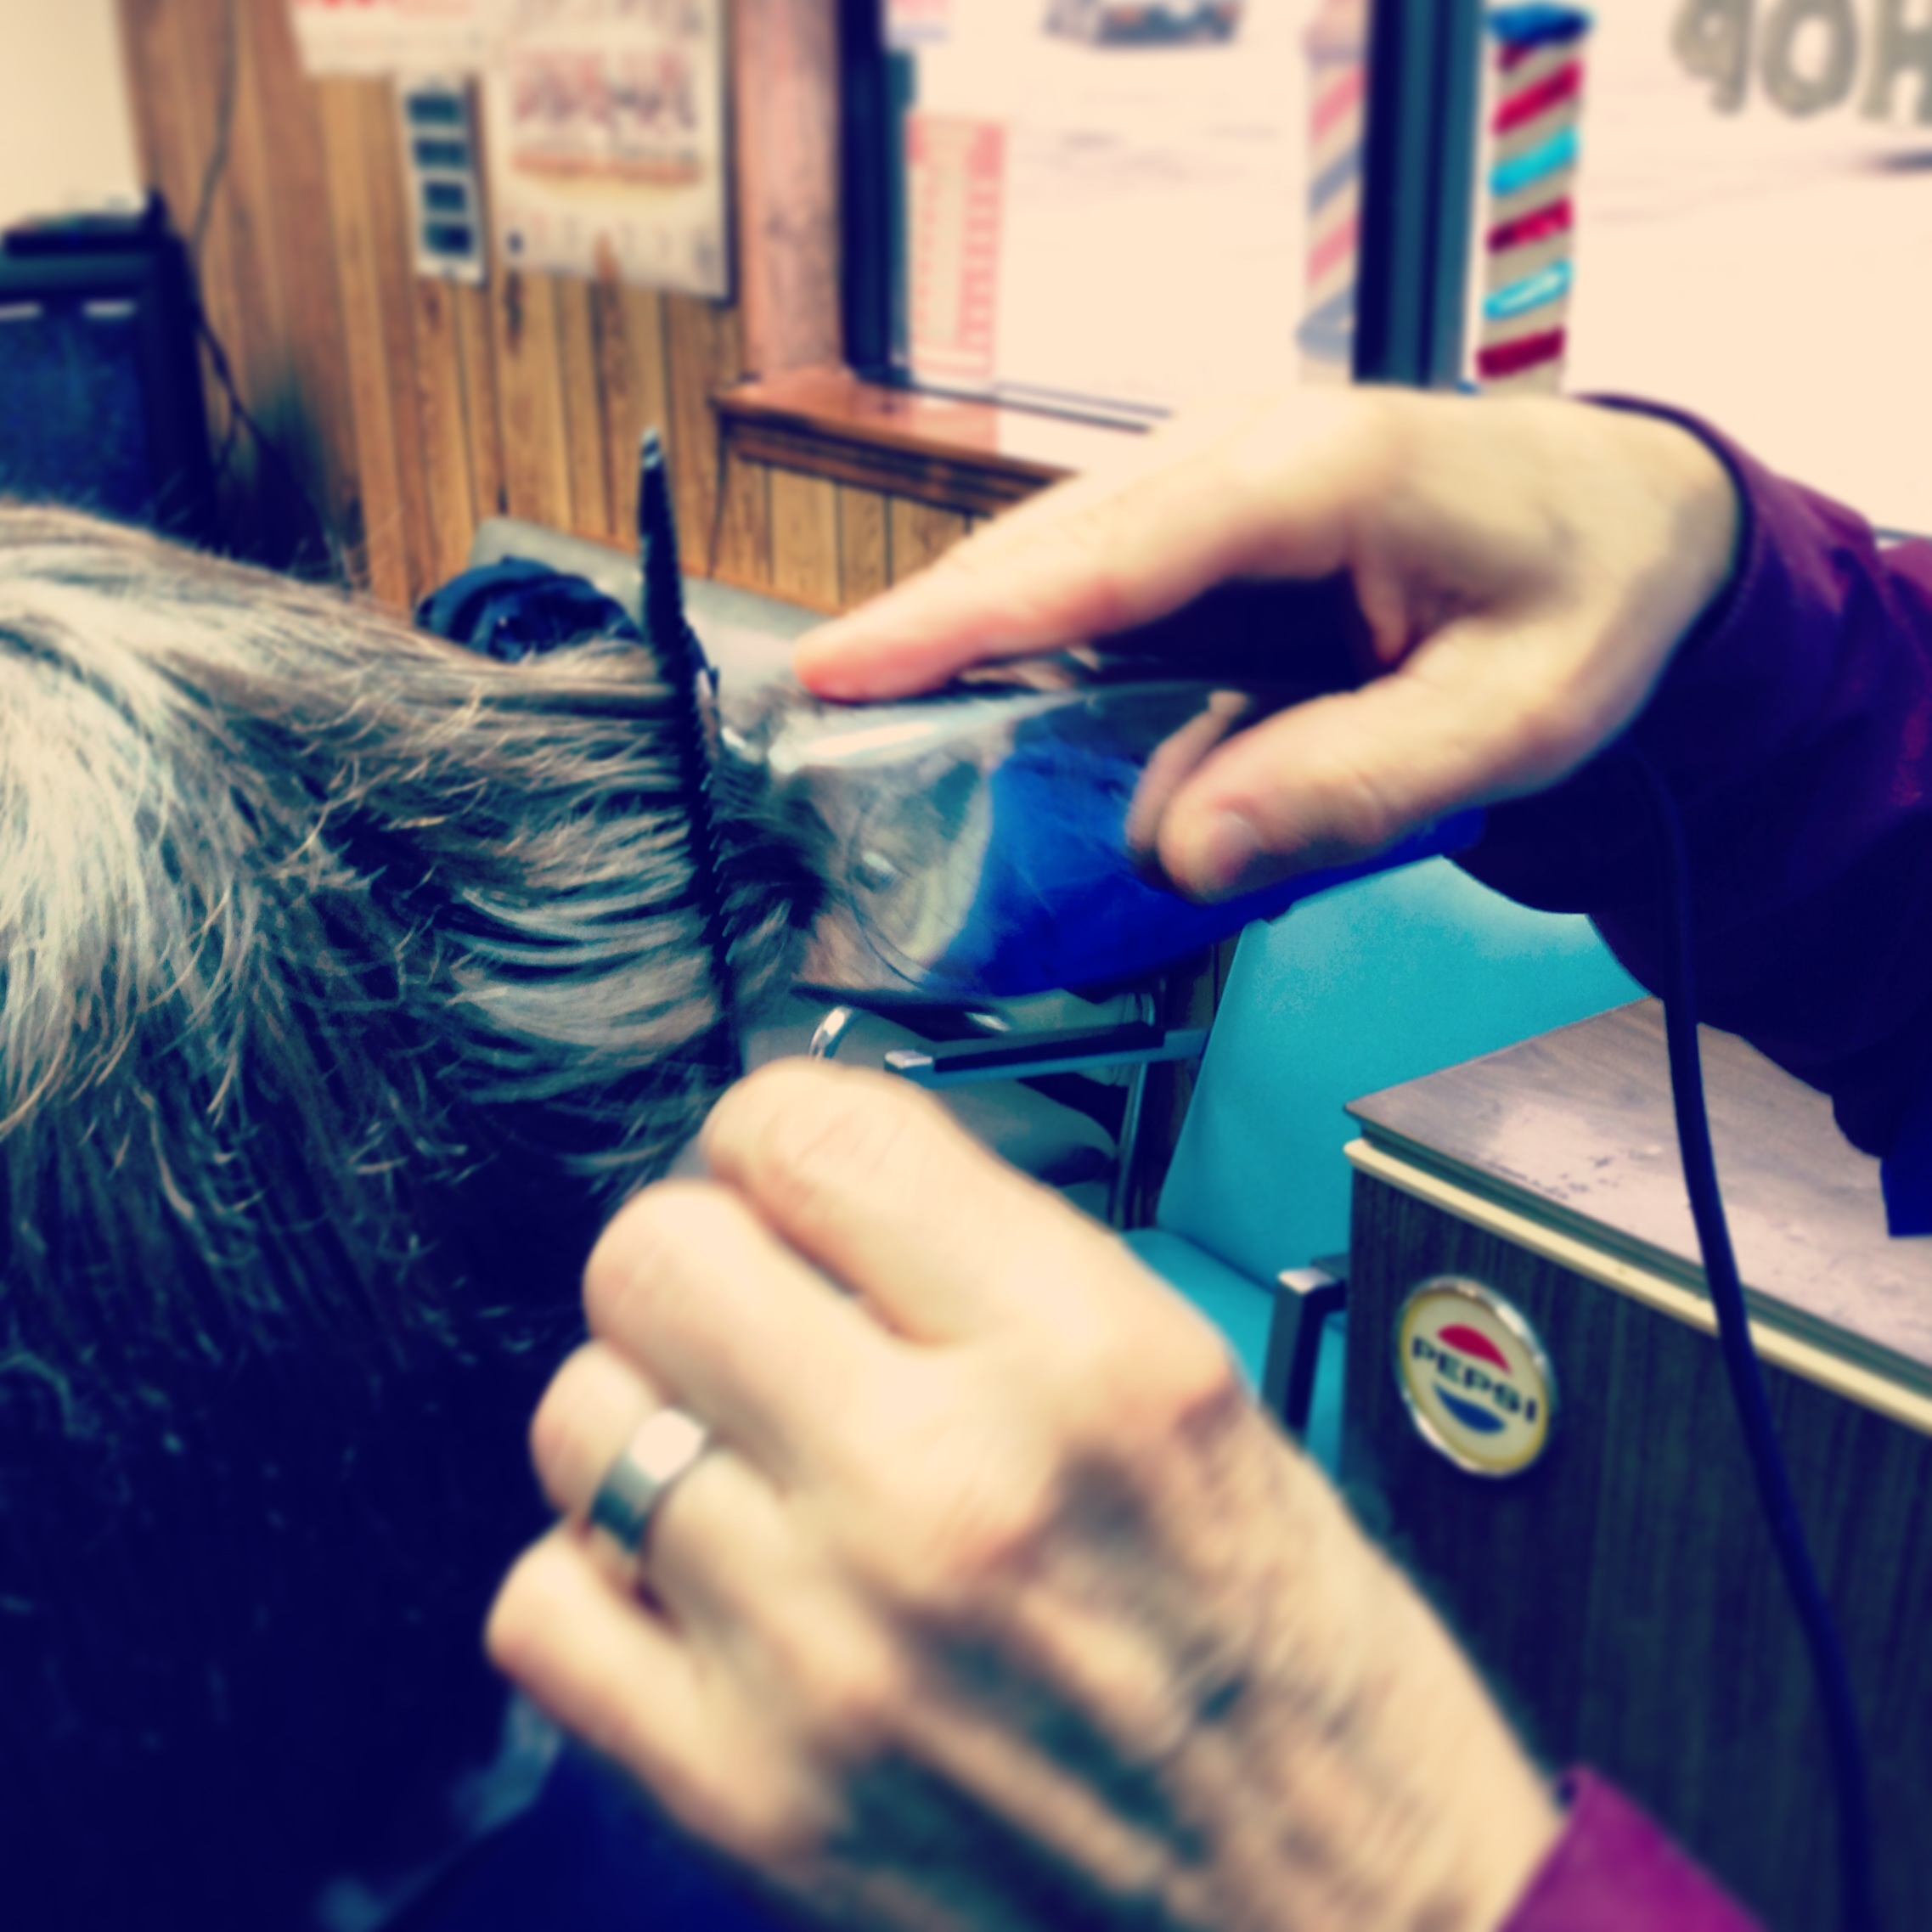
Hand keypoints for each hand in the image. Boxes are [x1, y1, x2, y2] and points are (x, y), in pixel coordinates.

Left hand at [488, 1062, 1559, 1931]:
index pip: (810, 1134)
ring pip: (583, 1416)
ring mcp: (827, 1654)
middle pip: (654, 1254)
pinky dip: (599, 1577)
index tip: (788, 1177)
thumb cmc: (1284, 1652)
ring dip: (650, 1414)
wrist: (1336, 1919)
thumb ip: (990, 1265)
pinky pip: (543, 1605)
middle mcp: (946, 1489)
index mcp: (1088, 1359)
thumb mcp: (1194, 1387)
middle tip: (758, 1312)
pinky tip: (698, 1586)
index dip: (775, 1132)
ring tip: (741, 1459)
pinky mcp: (748, 1798)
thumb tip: (807, 1183)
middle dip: (698, 1257)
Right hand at [793, 389, 1738, 899]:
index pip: (1103, 549)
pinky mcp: (1216, 521)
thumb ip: (1351, 786)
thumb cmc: (1586, 601)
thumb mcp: (1513, 722)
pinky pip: (1103, 583)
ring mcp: (1226, 476)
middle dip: (927, 631)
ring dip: (974, 642)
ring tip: (880, 727)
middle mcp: (1249, 450)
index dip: (958, 617)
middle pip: (1048, 542)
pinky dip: (1041, 646)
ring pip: (1061, 558)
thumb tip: (1181, 848)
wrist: (1632, 524)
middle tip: (817, 722)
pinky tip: (1000, 714)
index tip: (840, 674)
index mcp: (1318, 475)